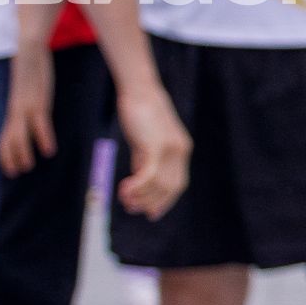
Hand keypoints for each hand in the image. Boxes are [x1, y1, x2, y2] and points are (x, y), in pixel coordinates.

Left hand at [0, 45, 56, 175]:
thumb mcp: (28, 88)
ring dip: (22, 153)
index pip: (4, 137)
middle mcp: (17, 111)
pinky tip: (49, 151)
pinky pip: (40, 124)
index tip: (9, 169)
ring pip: (19, 135)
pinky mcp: (38, 101)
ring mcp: (26, 106)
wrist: (28, 48)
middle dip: (11, 158)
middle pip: (9, 140)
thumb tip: (29, 109)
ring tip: (28, 167)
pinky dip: (43, 138)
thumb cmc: (30, 67)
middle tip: (16, 173)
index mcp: (14, 109)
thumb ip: (27, 100)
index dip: (5, 155)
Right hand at [111, 86, 192, 219]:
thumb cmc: (140, 114)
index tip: (152, 213)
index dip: (165, 201)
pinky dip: (138, 186)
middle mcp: (180, 151)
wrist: (140, 91)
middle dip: (151, 202)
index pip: (177, 184)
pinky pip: (149, 174)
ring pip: (158, 184)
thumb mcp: (145, 141)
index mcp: (181, 150)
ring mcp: (171, 149)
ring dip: (140, 196)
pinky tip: (124, 191)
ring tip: (124, 199)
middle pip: (170, 188)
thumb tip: (139, 182)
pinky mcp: (157, 146)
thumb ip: (144, 160)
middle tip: (131, 208)